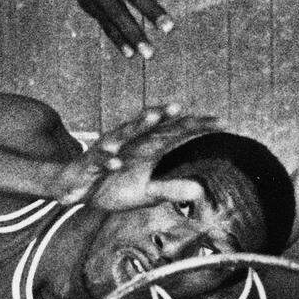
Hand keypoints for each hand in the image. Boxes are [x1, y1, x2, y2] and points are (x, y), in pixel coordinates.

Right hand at [48, 104, 217, 206]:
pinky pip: (100, 160)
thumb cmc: (114, 186)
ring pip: (126, 132)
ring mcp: (111, 150)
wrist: (76, 187)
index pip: (175, 132)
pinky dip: (108, 160)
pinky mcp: (92, 164)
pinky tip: (116, 162)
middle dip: (167, 114)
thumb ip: (171, 188)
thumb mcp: (146, 193)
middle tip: (184, 106)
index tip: (222, 122)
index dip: (196, 126)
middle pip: (151, 124)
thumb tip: (199, 191)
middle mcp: (130, 142)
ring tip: (155, 115)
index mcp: (146, 147)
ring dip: (139, 123)